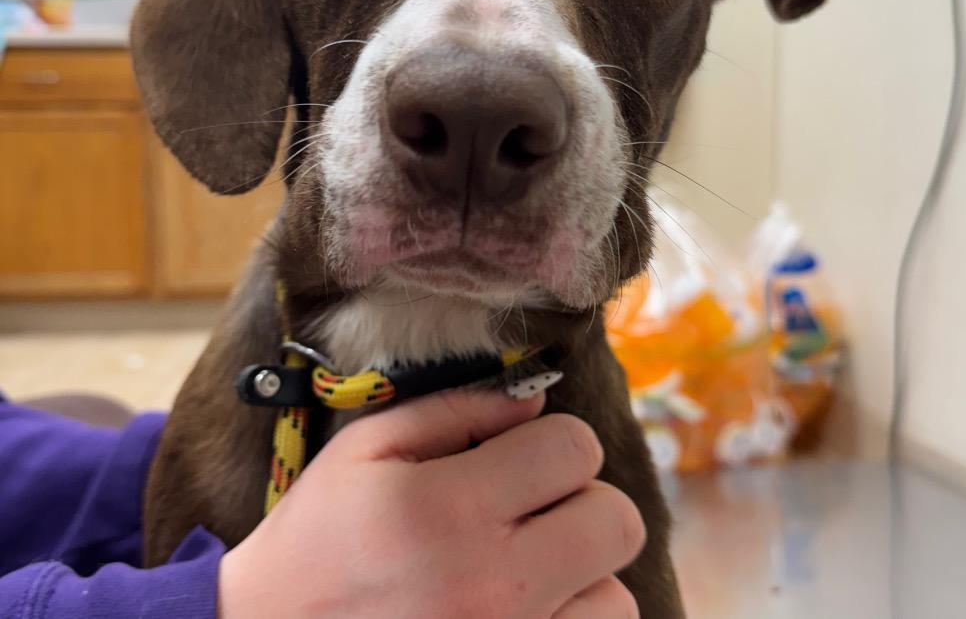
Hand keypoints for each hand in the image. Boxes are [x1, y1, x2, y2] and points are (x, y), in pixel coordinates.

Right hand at [219, 388, 643, 617]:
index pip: (575, 448)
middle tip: (533, 507)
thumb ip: (453, 409)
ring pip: (615, 595)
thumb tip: (534, 399)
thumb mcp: (364, 450)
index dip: (555, 441)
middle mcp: (492, 586)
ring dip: (582, 572)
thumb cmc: (318, 541)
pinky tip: (527, 607)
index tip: (524, 454)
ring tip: (527, 567)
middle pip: (616, 520)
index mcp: (451, 510)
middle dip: (581, 499)